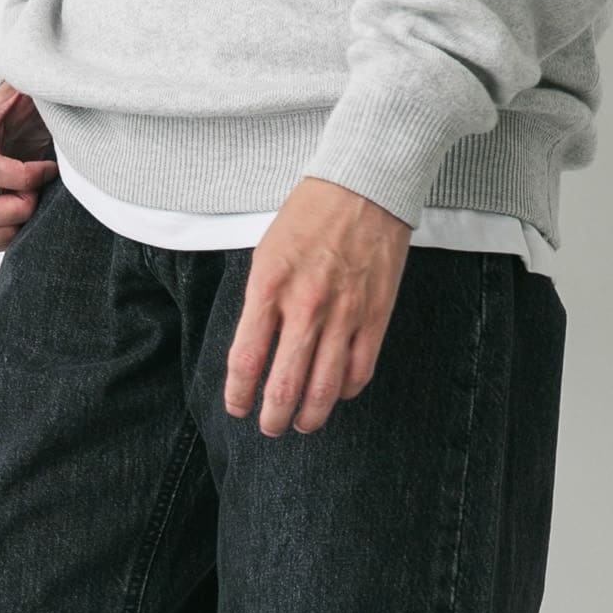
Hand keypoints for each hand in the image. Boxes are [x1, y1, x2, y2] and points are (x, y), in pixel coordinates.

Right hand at [0, 83, 57, 252]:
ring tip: (31, 207)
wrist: (30, 120)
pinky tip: (23, 217)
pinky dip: (7, 238)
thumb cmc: (36, 106)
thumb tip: (41, 83)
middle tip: (37, 196)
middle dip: (17, 210)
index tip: (49, 170)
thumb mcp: (37, 89)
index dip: (24, 177)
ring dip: (11, 229)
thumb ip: (35, 86)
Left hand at [224, 177, 412, 435]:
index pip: (245, 360)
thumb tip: (254, 354)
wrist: (365, 185)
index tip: (237, 407)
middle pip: (284, 387)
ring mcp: (344, 314)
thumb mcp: (267, 253)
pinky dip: (343, 392)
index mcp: (269, 286)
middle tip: (269, 427)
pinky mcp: (375, 317)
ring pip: (324, 390)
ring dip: (309, 418)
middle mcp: (305, 305)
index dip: (238, 395)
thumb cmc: (310, 216)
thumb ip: (259, 305)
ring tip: (301, 425)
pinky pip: (358, 373)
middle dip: (272, 419)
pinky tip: (334, 393)